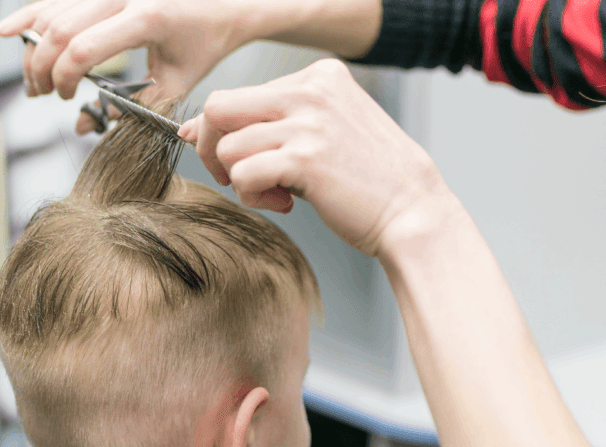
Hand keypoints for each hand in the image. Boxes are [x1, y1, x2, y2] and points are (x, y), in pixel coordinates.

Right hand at [0, 0, 263, 132]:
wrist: (224, 1)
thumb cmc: (203, 44)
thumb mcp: (176, 83)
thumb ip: (132, 109)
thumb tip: (83, 128)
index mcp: (146, 17)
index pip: (83, 49)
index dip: (64, 79)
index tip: (67, 99)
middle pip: (58, 29)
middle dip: (40, 67)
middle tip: (41, 94)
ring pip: (52, 12)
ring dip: (33, 47)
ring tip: (33, 79)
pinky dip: (31, 15)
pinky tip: (8, 32)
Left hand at [178, 58, 448, 256]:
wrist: (413, 210)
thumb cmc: (366, 177)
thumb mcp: (319, 133)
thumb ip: (266, 124)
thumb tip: (192, 129)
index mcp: (317, 77)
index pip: (237, 94)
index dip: (224, 133)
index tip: (236, 159)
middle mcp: (311, 90)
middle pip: (219, 107)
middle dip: (213, 150)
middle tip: (236, 177)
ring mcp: (309, 122)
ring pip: (228, 146)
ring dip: (239, 180)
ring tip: (273, 193)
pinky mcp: (306, 159)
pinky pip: (243, 174)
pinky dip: (252, 197)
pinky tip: (283, 204)